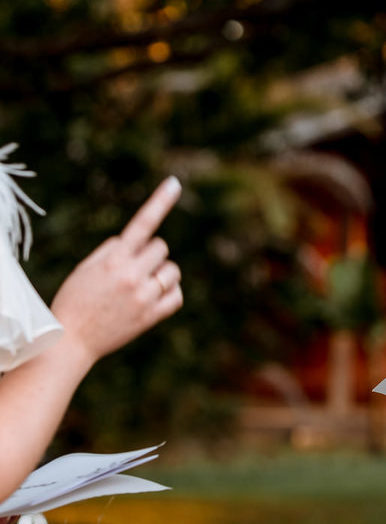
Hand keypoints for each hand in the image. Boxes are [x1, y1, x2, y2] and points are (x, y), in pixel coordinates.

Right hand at [50, 177, 182, 361]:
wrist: (71, 341)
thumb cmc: (76, 300)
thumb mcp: (86, 268)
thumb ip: (113, 251)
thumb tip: (136, 241)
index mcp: (113, 259)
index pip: (142, 224)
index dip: (160, 202)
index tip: (175, 183)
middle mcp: (131, 275)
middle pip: (161, 248)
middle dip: (150, 255)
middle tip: (132, 270)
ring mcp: (144, 296)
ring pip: (172, 270)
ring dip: (161, 274)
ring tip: (139, 287)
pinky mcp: (152, 315)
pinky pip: (177, 295)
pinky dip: (169, 294)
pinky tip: (152, 299)